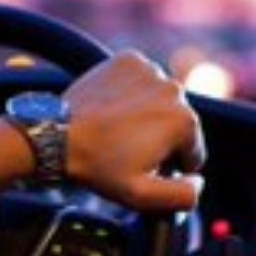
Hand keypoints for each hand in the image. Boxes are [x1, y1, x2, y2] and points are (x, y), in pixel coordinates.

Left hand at [63, 50, 205, 210]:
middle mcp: (173, 89)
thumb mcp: (143, 196)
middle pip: (178, 123)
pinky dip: (133, 93)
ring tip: (119, 130)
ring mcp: (150, 70)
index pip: (193, 152)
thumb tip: (198, 182)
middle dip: (160, 139)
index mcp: (184, 122)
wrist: (57, 135)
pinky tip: (115, 109)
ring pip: (160, 101)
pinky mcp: (129, 60)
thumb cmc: (98, 166)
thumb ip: (183, 196)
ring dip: (148, 114)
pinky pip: (142, 80)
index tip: (143, 166)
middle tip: (128, 150)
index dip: (170, 166)